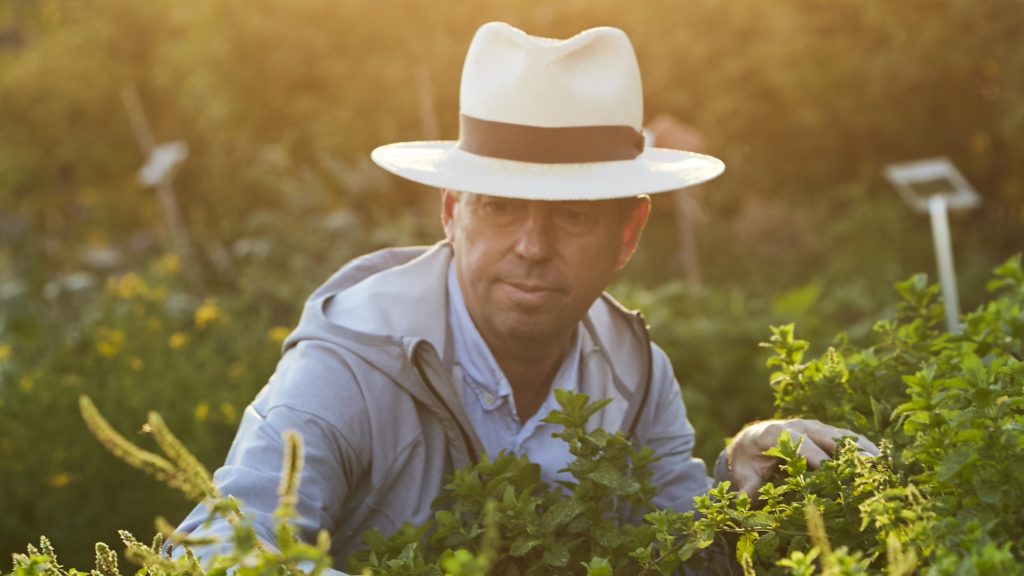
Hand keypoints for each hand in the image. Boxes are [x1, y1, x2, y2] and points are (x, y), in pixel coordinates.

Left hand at [726, 419, 879, 499]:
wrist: (750, 445)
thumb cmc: (747, 461)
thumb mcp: (743, 473)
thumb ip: (747, 486)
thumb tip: (746, 499)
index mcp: (773, 433)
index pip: (794, 440)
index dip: (809, 452)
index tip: (824, 466)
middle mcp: (796, 425)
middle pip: (822, 435)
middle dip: (841, 450)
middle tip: (863, 467)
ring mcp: (812, 428)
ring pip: (838, 435)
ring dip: (858, 448)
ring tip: (879, 464)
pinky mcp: (825, 433)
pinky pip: (845, 438)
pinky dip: (861, 447)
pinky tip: (879, 460)